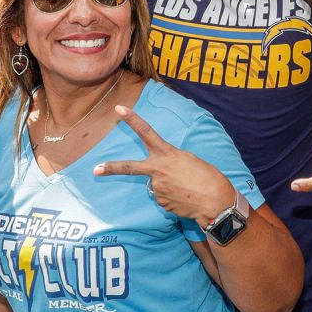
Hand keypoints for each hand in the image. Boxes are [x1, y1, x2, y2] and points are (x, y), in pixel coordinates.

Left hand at [94, 105, 235, 222]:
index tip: (119, 109)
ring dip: (167, 186)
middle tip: (96, 169)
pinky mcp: (161, 202)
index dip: (132, 119)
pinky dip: (172, 197)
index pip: (146, 132)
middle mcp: (158, 170)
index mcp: (167, 154)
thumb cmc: (208, 177)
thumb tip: (158, 176)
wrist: (216, 202)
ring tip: (186, 188)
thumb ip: (170, 162)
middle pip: (129, 167)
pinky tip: (184, 197)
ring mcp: (157, 188)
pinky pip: (163, 197)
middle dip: (111, 168)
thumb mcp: (189, 160)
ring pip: (156, 184)